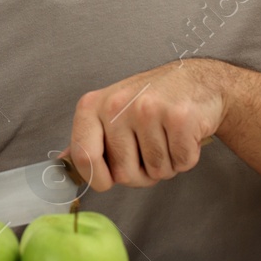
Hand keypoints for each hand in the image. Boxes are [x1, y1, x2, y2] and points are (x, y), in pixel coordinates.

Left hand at [66, 60, 226, 190]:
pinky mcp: (179, 117)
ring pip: (156, 171)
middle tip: (152, 148)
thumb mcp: (111, 111)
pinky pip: (181, 163)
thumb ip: (88, 138)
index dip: (98, 178)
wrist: (198, 81)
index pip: (83, 157)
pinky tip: (185, 135)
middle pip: (123, 174)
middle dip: (142, 174)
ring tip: (168, 137)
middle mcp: (116, 105)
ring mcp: (148, 109)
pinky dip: (187, 158)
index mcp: (92, 106)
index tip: (109, 179)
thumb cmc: (151, 100)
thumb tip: (62, 163)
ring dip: (167, 164)